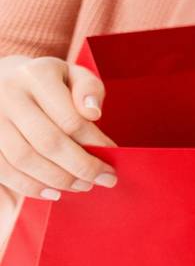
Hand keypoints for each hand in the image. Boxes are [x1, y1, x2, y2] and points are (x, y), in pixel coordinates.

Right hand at [0, 55, 117, 200]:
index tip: (113, 156)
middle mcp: (8, 97)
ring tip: (83, 186)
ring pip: (24, 160)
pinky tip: (53, 192)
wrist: (1, 80)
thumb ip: (88, 89)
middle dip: (80, 166)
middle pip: (48, 142)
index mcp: (36, 76)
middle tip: (104, 179)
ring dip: (57, 179)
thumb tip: (94, 114)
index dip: (94, 142)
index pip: (70, 118)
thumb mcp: (72, 73)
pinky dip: (30, 187)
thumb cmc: (48, 81)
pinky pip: (4, 171)